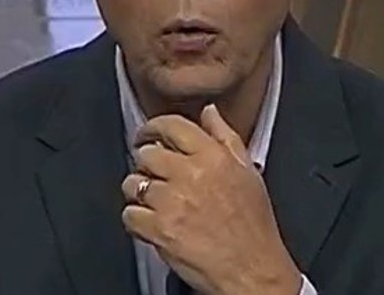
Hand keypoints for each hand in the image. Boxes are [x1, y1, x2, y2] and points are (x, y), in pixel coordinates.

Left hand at [120, 105, 301, 294]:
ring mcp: (172, 202)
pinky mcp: (159, 229)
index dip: (153, 127)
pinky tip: (150, 222)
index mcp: (213, 157)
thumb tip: (209, 113)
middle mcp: (191, 175)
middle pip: (147, 153)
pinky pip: (129, 214)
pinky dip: (135, 219)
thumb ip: (225, 137)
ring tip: (153, 201)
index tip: (148, 134)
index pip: (171, 125)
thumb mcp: (248, 172)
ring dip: (139, 191)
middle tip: (153, 174)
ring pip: (133, 183)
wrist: (252, 270)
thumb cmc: (253, 227)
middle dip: (146, 163)